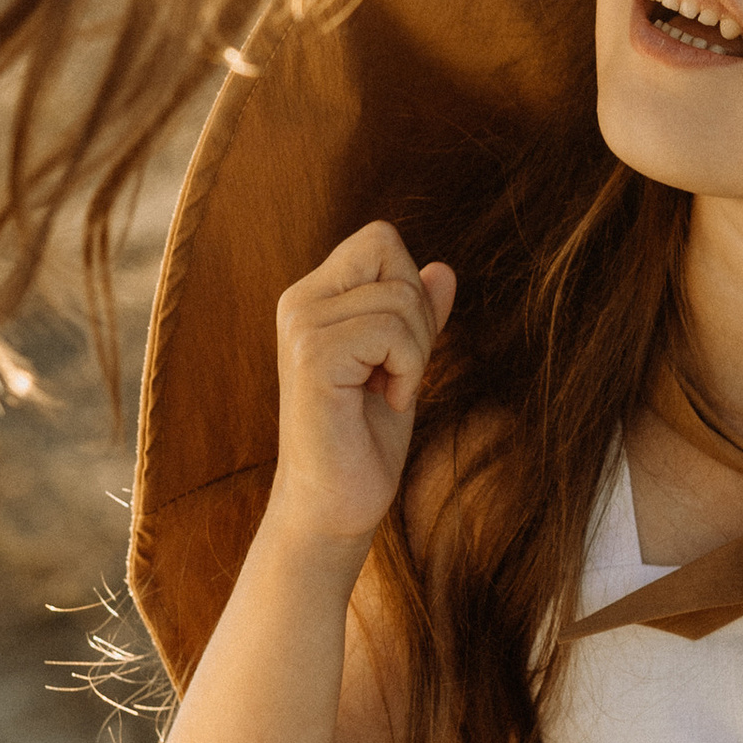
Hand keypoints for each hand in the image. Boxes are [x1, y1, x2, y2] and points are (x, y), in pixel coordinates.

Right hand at [267, 223, 454, 555]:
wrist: (335, 503)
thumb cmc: (366, 437)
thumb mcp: (402, 363)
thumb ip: (417, 315)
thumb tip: (443, 269)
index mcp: (314, 296)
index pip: (379, 240)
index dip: (408, 286)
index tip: (395, 348)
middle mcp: (299, 301)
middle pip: (387, 250)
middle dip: (415, 314)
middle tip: (392, 372)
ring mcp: (301, 325)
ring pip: (399, 297)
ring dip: (414, 353)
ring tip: (384, 392)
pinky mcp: (311, 355)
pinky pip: (392, 331)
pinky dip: (407, 370)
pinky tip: (384, 401)